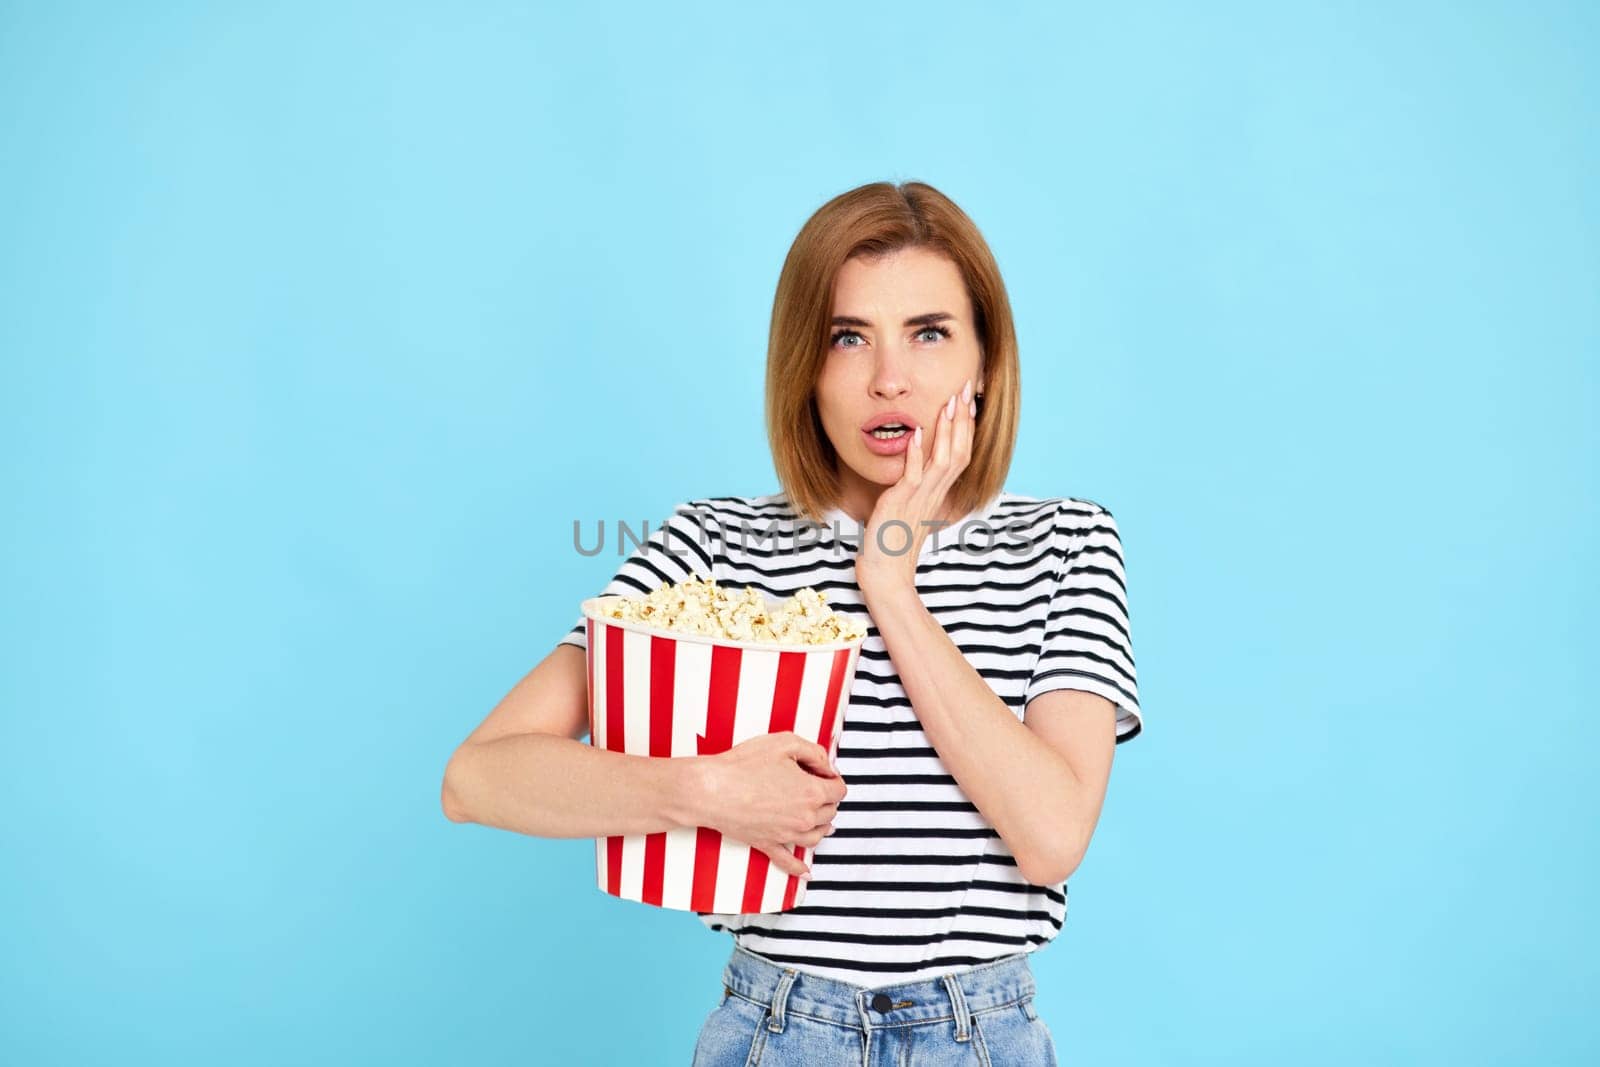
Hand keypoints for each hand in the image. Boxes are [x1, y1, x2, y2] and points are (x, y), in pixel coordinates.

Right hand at [695, 732, 846, 877]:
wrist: (711, 789)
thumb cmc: (743, 765)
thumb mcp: (785, 742)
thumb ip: (814, 752)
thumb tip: (827, 766)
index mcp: (811, 792)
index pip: (839, 790)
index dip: (833, 779)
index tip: (823, 774)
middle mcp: (804, 818)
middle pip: (830, 813)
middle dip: (826, 799)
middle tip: (813, 787)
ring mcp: (786, 834)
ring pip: (816, 836)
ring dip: (820, 825)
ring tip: (816, 817)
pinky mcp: (767, 844)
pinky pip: (788, 861)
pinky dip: (798, 867)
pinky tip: (805, 871)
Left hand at [856, 378, 977, 597]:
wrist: (887, 574)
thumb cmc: (894, 544)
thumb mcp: (909, 509)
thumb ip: (916, 488)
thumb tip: (916, 468)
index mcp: (938, 493)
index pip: (959, 455)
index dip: (966, 428)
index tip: (968, 401)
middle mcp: (934, 494)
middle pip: (959, 452)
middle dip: (963, 420)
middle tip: (966, 389)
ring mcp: (920, 499)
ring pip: (944, 460)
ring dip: (947, 430)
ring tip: (950, 402)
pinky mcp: (901, 504)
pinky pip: (914, 475)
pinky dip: (917, 453)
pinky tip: (918, 433)